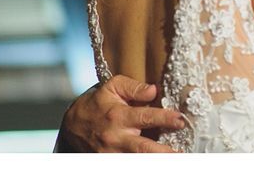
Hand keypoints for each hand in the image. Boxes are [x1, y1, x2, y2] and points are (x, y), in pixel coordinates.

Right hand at [61, 75, 183, 152]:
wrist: (72, 125)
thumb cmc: (97, 103)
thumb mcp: (112, 87)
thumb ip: (134, 87)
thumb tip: (154, 90)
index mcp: (118, 116)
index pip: (145, 117)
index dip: (164, 119)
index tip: (181, 120)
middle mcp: (115, 138)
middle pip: (143, 148)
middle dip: (164, 152)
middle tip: (182, 153)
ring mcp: (111, 153)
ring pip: (137, 160)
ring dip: (156, 161)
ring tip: (176, 159)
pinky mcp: (109, 162)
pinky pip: (128, 165)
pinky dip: (144, 164)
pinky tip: (159, 161)